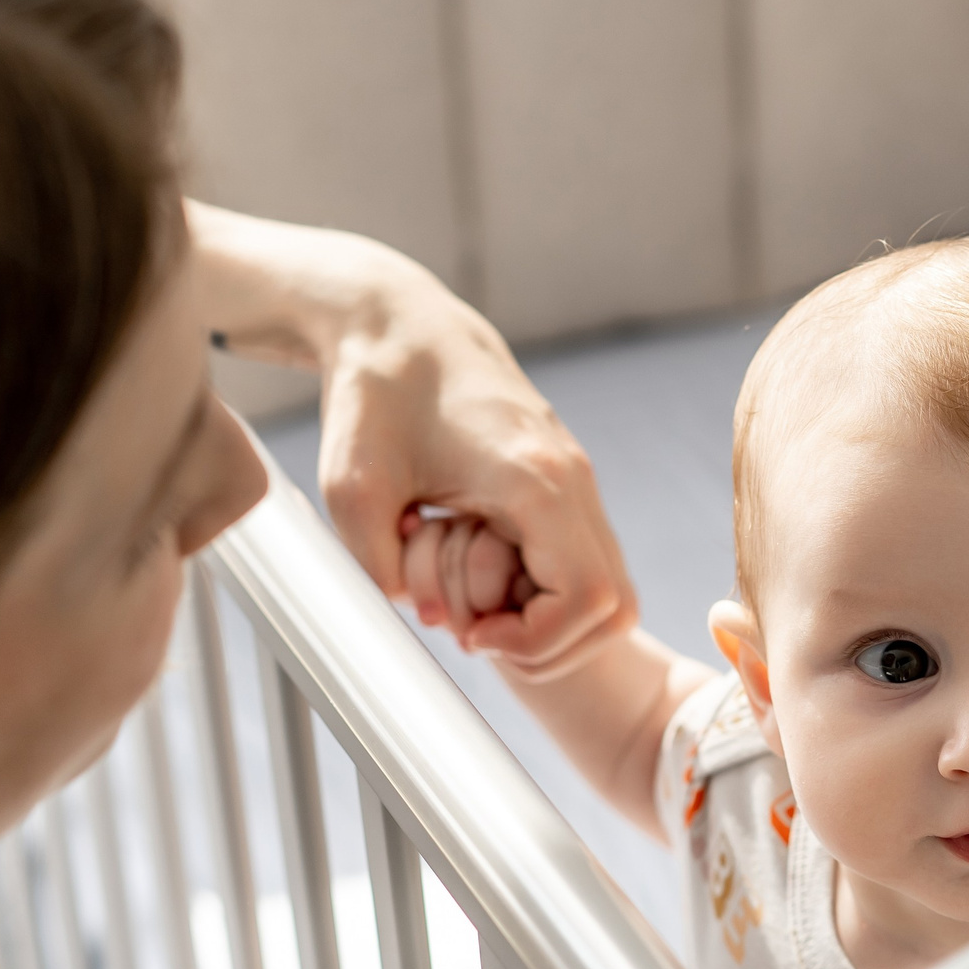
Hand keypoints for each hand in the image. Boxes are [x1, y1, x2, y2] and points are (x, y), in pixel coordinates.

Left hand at [188, 202, 635, 677]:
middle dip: (548, 644)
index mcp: (535, 480)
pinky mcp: (564, 482)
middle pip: (616, 608)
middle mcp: (573, 481)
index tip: (472, 635)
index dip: (535, 642)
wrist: (398, 323)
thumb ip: (382, 566)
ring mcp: (576, 481)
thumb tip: (429, 617)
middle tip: (480, 632)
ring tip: (483, 610)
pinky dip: (547, 592)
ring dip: (552, 622)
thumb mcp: (352, 489)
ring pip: (612, 590)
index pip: (586, 600)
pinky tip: (487, 580)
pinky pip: (588, 562)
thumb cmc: (373, 396)